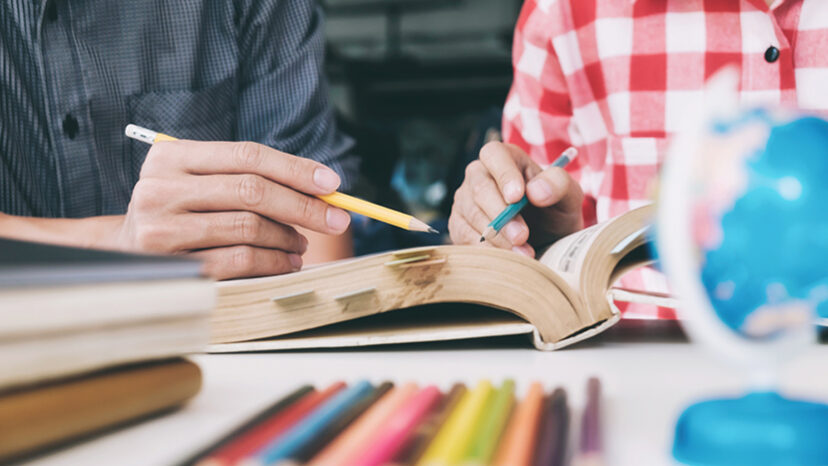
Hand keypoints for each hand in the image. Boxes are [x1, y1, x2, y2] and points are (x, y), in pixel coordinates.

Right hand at [112, 140, 351, 278]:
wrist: (122, 252)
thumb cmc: (178, 211)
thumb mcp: (197, 181)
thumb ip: (245, 176)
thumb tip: (319, 188)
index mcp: (171, 156)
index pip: (247, 155)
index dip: (296, 168)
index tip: (332, 183)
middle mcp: (161, 188)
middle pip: (252, 190)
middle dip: (304, 206)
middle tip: (336, 219)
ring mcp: (162, 228)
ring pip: (249, 227)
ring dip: (289, 237)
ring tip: (302, 243)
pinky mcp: (172, 264)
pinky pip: (239, 260)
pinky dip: (273, 262)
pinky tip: (286, 262)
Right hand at [448, 142, 583, 256]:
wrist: (546, 241)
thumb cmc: (554, 212)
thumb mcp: (567, 196)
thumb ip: (559, 184)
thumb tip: (536, 191)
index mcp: (505, 158)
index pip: (494, 154)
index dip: (504, 175)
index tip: (517, 197)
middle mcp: (478, 175)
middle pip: (479, 189)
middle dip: (501, 215)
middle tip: (522, 236)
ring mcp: (465, 201)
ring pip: (471, 216)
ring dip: (497, 237)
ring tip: (524, 253)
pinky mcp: (459, 226)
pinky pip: (465, 237)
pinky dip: (487, 251)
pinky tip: (508, 259)